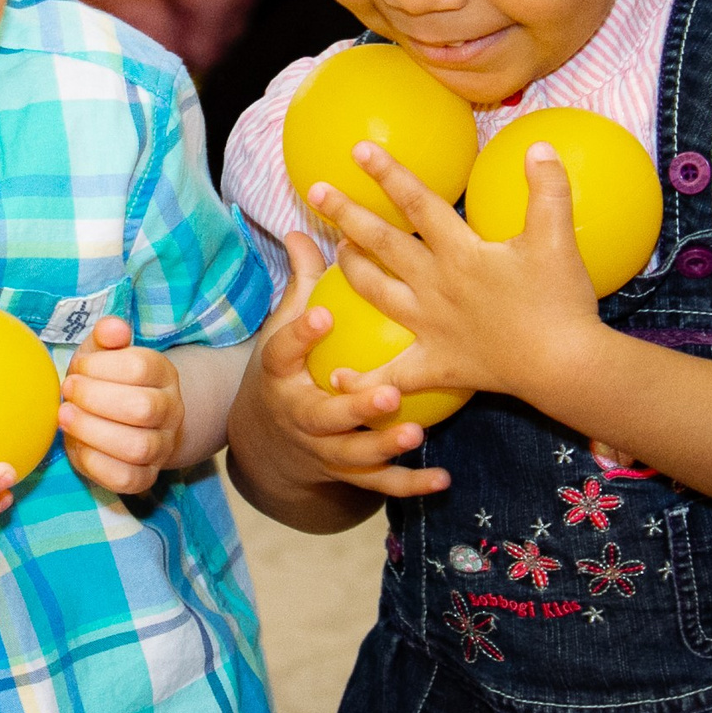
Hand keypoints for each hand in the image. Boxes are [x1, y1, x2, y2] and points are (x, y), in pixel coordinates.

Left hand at [59, 317, 184, 493]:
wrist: (122, 422)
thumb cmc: (106, 381)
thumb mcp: (104, 353)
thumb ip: (107, 336)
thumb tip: (113, 328)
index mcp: (164, 375)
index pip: (141, 368)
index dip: (101, 367)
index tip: (77, 369)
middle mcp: (171, 411)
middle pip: (143, 408)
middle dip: (95, 399)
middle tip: (67, 391)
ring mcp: (161, 447)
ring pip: (137, 446)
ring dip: (92, 430)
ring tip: (65, 417)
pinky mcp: (145, 477)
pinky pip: (126, 478)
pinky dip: (95, 463)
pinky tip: (77, 445)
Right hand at [227, 230, 447, 503]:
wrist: (268, 444)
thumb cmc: (288, 372)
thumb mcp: (282, 332)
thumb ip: (301, 285)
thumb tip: (303, 229)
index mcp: (280, 376)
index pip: (284, 353)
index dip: (300, 336)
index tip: (324, 315)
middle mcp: (298, 416)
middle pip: (324, 415)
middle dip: (354, 406)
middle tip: (389, 390)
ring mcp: (321, 450)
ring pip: (352, 454)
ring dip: (383, 445)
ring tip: (415, 433)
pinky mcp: (344, 475)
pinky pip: (379, 483)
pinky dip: (410, 483)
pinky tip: (443, 480)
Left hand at [309, 139, 605, 404]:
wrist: (564, 365)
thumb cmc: (560, 302)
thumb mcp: (557, 239)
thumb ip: (547, 190)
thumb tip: (538, 145)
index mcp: (461, 253)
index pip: (418, 204)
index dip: (389, 175)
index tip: (360, 151)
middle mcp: (436, 286)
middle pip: (383, 244)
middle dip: (348, 215)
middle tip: (315, 191)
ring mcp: (431, 326)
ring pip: (378, 294)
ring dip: (352, 272)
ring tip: (335, 252)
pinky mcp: (437, 365)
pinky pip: (394, 374)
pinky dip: (364, 379)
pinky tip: (335, 376)